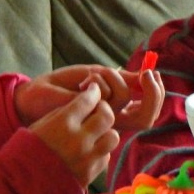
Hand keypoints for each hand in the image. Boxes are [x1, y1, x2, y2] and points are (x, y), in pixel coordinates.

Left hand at [14, 64, 163, 129]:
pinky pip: (106, 94)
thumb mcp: (98, 77)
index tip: (152, 73)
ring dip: (112, 77)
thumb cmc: (64, 86)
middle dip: (153, 93)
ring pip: (125, 97)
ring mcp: (101, 121)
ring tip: (91, 77)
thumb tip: (147, 75)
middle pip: (147, 116)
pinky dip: (98, 79)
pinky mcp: (89, 117)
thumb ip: (123, 80)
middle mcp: (112, 121)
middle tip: (146, 73)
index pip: (148, 112)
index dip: (157, 95)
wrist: (35, 94)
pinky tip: (83, 82)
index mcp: (118, 112)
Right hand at [30, 83, 118, 185]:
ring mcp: (87, 159)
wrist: (19, 186)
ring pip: (113, 137)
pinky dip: (100, 151)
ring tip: (95, 133)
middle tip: (98, 110)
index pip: (89, 100)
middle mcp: (78, 140)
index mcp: (62, 124)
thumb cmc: (26, 151)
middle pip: (107, 116)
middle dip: (104, 109)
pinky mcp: (90, 174)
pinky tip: (88, 151)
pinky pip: (105, 156)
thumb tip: (85, 103)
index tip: (94, 91)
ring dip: (105, 132)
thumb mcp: (40, 125)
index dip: (94, 92)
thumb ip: (64, 113)